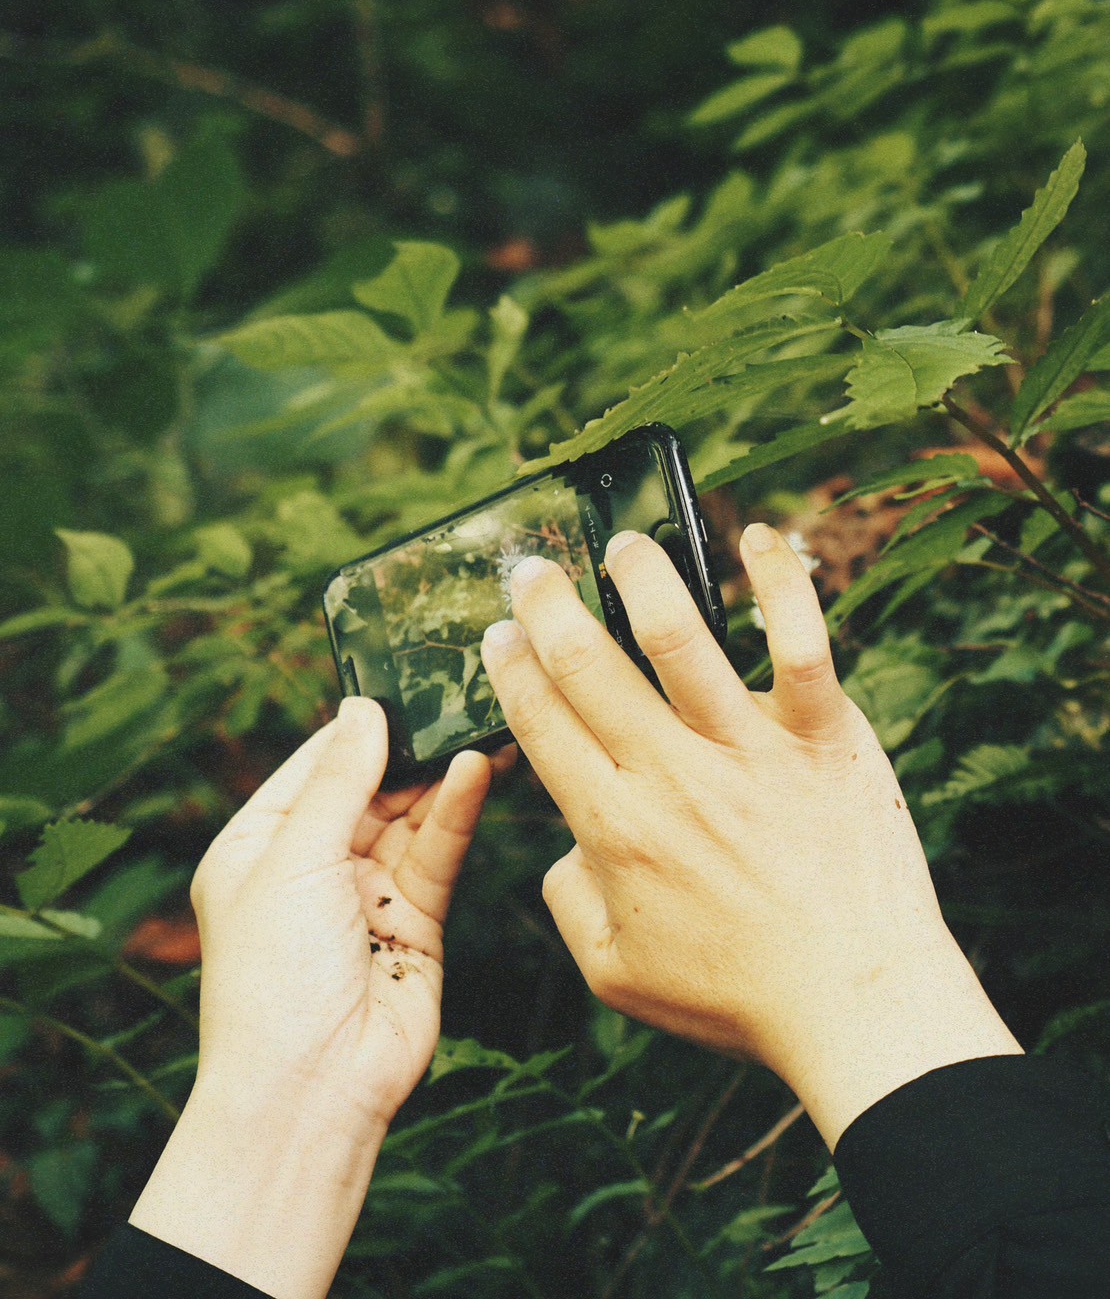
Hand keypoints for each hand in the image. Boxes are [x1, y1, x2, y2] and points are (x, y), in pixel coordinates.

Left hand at [189, 695, 491, 1128]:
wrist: (311, 1090)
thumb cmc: (274, 978)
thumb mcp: (293, 859)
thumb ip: (338, 780)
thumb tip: (363, 706)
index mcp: (258, 843)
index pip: (316, 763)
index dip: (361, 725)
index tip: (406, 679)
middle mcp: (311, 864)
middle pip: (372, 785)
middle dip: (413, 747)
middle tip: (461, 698)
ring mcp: (365, 892)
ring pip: (412, 815)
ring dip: (444, 775)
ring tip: (484, 725)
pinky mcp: (415, 920)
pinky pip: (437, 853)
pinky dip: (458, 813)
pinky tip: (479, 771)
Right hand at [481, 523, 1019, 1147]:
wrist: (858, 1004)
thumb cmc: (738, 995)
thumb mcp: (616, 972)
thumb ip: (569, 901)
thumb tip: (564, 845)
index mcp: (616, 828)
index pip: (542, 724)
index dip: (513, 671)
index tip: (501, 637)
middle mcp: (672, 775)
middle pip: (589, 666)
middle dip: (548, 607)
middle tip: (531, 571)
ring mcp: (750, 749)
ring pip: (679, 638)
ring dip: (641, 578)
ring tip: (623, 543)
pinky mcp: (823, 735)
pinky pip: (799, 642)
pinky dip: (781, 583)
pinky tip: (760, 537)